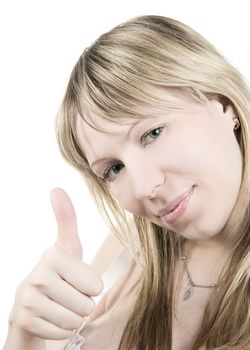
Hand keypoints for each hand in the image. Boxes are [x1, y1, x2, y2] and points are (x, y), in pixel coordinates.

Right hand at [9, 188, 102, 339]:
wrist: (31, 304)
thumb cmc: (59, 272)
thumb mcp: (68, 246)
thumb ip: (67, 218)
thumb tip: (56, 188)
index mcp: (53, 255)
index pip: (95, 285)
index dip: (91, 286)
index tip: (76, 279)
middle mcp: (37, 276)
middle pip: (86, 304)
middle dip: (82, 303)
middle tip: (68, 294)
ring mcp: (27, 300)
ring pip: (74, 321)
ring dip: (73, 317)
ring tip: (60, 305)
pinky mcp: (23, 321)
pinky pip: (61, 332)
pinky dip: (61, 329)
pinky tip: (50, 317)